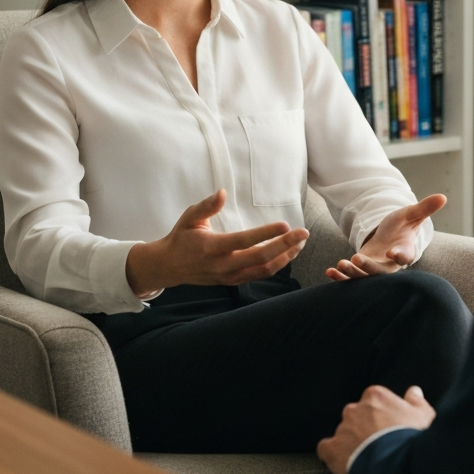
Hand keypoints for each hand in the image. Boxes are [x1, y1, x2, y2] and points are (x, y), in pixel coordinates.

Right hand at [125, 189, 308, 297]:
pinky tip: (288, 253)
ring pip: (263, 269)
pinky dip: (277, 265)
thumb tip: (222, 192)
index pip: (244, 240)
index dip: (266, 234)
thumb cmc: (181, 237)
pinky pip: (259, 274)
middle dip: (285, 245)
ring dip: (285, 256)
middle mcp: (223, 264)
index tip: (285, 225)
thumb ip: (207, 206)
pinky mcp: (233, 281)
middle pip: (260, 257)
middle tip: (303, 233)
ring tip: (300, 243)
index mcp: (212, 247)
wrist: (169, 266)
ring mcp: (229, 276)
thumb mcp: (189, 217)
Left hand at [317, 384, 436, 473]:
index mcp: (375, 397)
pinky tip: (343, 464)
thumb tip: (413, 392)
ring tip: (366, 459)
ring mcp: (342, 429)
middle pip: (356, 416)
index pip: (372, 402)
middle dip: (364, 429)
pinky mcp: (332, 450)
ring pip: (343, 433)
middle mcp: (355, 409)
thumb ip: (416, 401)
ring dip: (351, 443)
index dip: (380, 417)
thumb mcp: (424, 416)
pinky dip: (332, 456)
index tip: (387, 429)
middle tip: (378, 445)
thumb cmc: (412, 440)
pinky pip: (325, 449)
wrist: (397, 467)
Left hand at [325, 194, 445, 280]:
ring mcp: (375, 271)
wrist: (389, 239)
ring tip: (340, 264)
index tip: (392, 252)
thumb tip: (443, 197)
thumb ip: (424, 208)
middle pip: (381, 272)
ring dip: (352, 274)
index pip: (406, 256)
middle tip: (356, 258)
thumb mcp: (410, 214)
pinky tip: (329, 272)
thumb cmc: (400, 226)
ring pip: (365, 278)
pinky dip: (341, 278)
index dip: (400, 255)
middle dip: (368, 267)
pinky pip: (352, 279)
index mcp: (406, 252)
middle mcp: (391, 266)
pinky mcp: (362, 273)